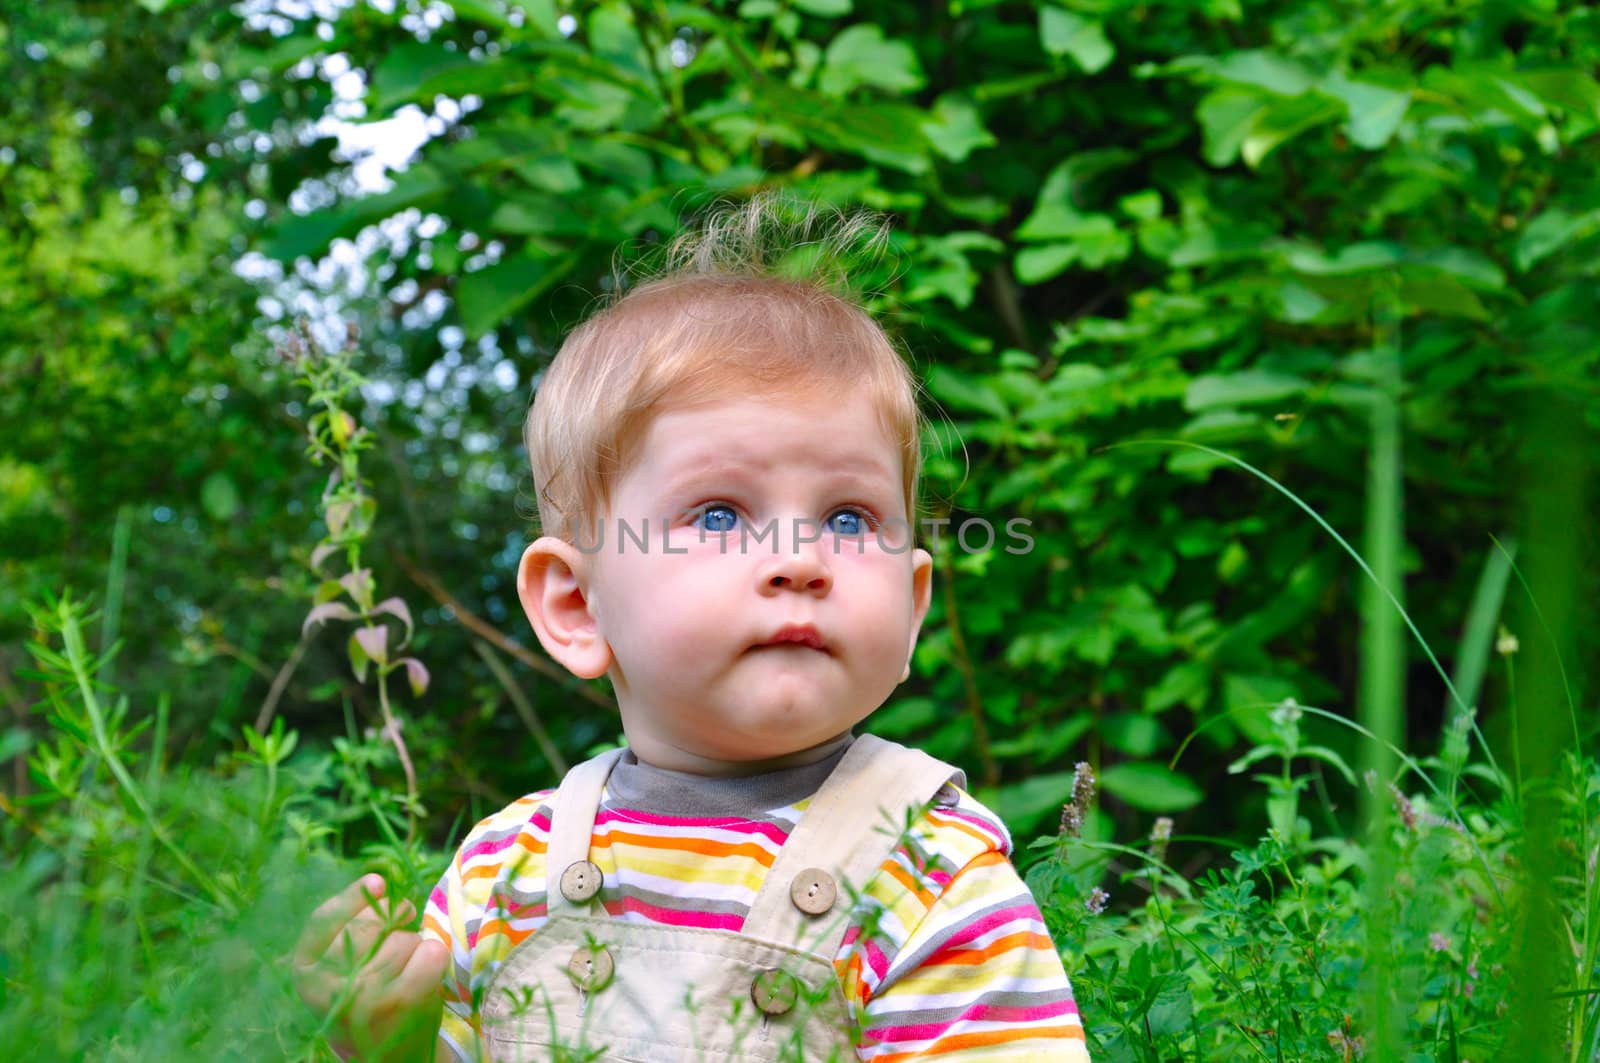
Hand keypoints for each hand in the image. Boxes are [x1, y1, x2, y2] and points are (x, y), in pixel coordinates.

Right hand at [293, 874, 449, 1060]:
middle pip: (371, 924)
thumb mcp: (342, 962)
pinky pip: (429, 952)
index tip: (377, 882)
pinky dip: (434, 955)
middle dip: (391, 925)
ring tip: (404, 971)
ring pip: (403, 938)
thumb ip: (352, 921)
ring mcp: (365, 995)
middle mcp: (330, 985)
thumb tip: (376, 882)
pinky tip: (425, 971)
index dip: (352, 896)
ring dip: (412, 946)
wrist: (385, 1053)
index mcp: (306, 971)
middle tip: (395, 946)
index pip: (323, 919)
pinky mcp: (402, 1001)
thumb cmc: (364, 997)